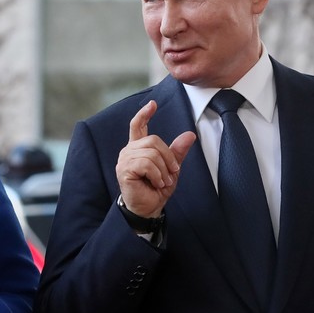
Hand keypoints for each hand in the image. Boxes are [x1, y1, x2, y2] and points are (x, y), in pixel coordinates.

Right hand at [116, 100, 195, 217]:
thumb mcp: (171, 169)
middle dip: (168, 156)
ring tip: (163, 181)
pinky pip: (146, 164)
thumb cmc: (156, 189)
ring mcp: (125, 160)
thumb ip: (177, 152)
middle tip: (173, 172)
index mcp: (138, 147)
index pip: (137, 125)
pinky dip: (157, 175)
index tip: (153, 104)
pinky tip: (157, 183)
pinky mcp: (124, 170)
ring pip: (151, 153)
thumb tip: (190, 135)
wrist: (148, 208)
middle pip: (153, 140)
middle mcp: (129, 151)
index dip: (145, 114)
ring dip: (163, 169)